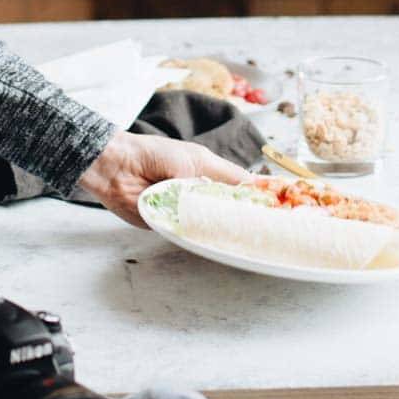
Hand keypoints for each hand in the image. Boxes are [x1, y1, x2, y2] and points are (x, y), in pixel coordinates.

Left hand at [75, 129, 255, 227]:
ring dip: (223, 232)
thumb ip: (222, 178)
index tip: (281, 209)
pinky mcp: (169, 225)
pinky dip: (199, 239)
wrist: (118, 166)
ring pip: (211, 227)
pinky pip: (189, 235)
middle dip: (245, 220)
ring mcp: (186, 211)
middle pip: (229, 211)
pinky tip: (216, 244)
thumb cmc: (155, 154)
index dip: (258, 198)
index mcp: (209, 174)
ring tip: (248, 241)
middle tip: (267, 232)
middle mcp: (200, 194)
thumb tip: (249, 191)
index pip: (240, 188)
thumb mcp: (195, 160)